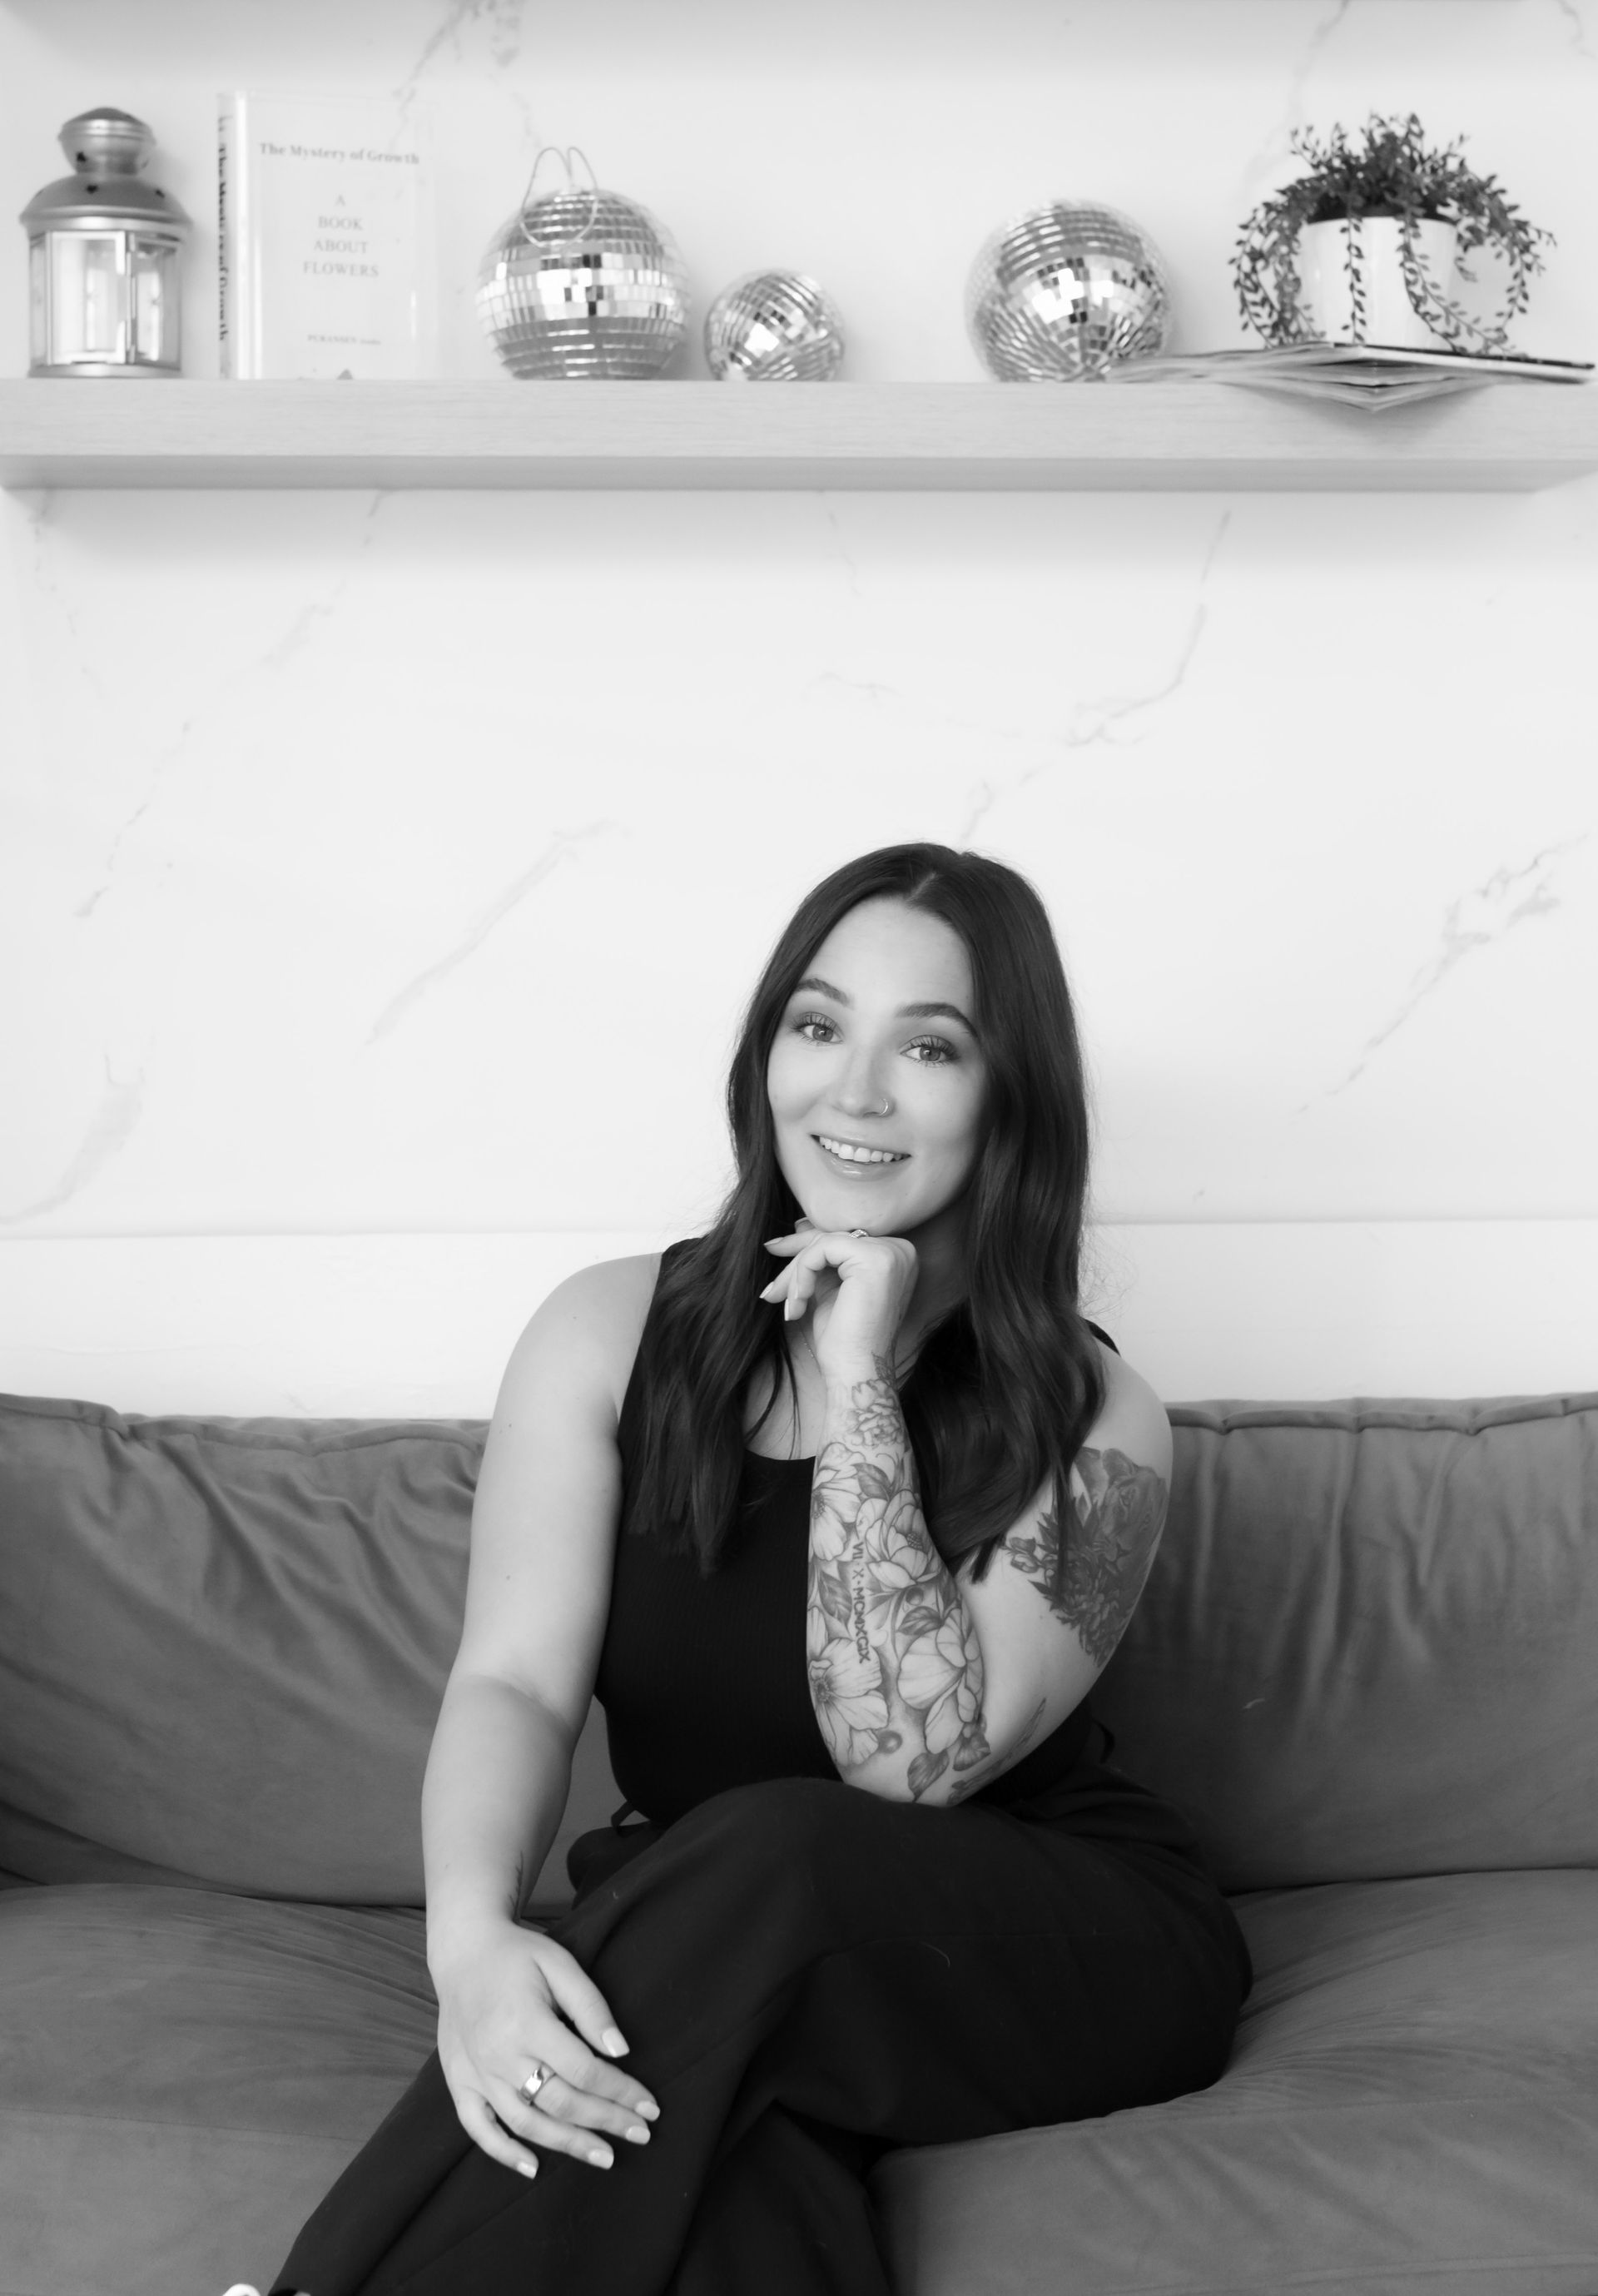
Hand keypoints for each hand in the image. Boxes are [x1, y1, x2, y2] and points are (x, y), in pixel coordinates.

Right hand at [433, 1921, 658, 2178]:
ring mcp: (475, 2074)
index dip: (620, 2092)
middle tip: (640, 2134)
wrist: (462, 1951)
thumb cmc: (518, 1954)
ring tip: (603, 2156)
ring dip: (567, 2145)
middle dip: (606, 2122)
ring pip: (525, 2123)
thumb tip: (621, 2051)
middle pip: (560, 2102)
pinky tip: (533, 2167)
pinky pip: (478, 2128)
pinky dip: (504, 2153)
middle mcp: (499, 2056)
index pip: (584, 2071)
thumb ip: (591, 2007)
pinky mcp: (459, 2082)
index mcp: (527, 2023)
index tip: (649, 2106)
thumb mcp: (560, 1964)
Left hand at [759, 1219, 916, 1384]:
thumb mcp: (829, 1286)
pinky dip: (802, 1274)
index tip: (774, 1249)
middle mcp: (900, 1250)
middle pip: (833, 1238)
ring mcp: (891, 1253)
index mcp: (895, 1255)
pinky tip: (798, 1302)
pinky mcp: (874, 1259)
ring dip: (796, 1273)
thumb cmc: (844, 1339)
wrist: (855, 1372)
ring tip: (785, 1301)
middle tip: (771, 1283)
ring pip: (824, 1242)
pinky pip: (822, 1250)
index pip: (842, 1239)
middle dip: (795, 1260)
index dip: (806, 1247)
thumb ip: (822, 1257)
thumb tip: (800, 1224)